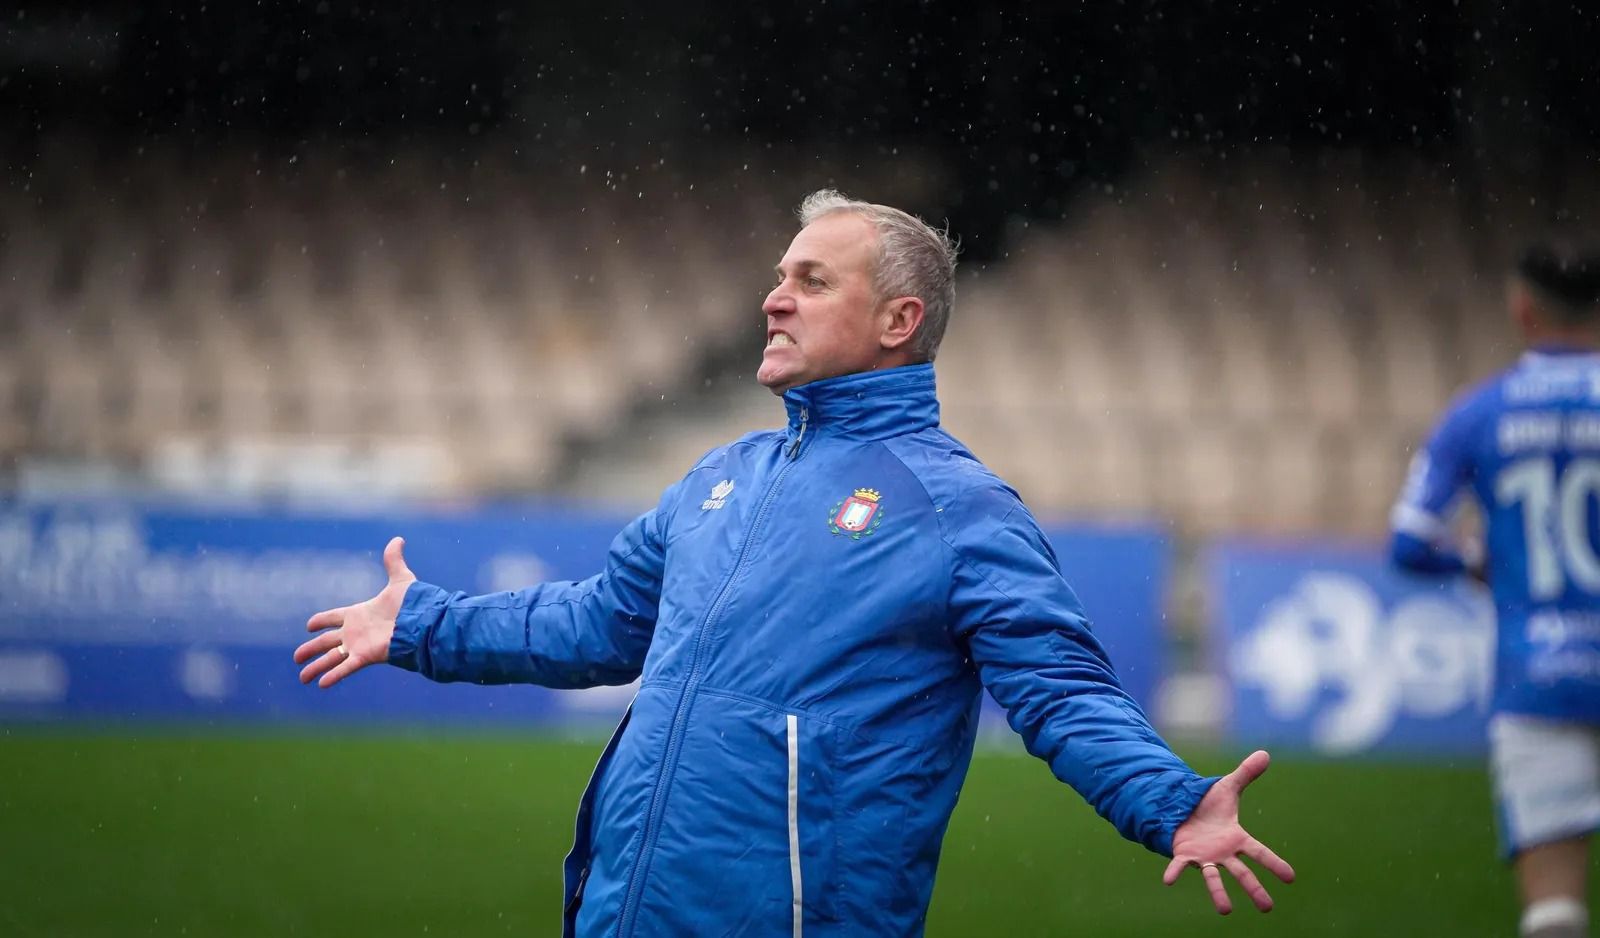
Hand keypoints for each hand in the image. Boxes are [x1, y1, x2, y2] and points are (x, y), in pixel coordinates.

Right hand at [293, 536, 416, 687]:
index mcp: (360, 613)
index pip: (334, 617)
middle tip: (296, 657)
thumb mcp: (400, 579)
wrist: (423, 622)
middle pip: (327, 642)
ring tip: (302, 677)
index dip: (322, 620)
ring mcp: (359, 645)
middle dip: (311, 649)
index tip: (308, 625)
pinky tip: (321, 684)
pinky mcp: (365, 656)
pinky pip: (345, 667)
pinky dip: (333, 675)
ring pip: (331, 658)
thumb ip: (394, 560)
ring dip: (316, 667)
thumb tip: (398, 538)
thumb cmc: (413, 603)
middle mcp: (356, 631)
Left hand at [1163, 749, 1294, 913]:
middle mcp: (1223, 853)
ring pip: (1213, 877)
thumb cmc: (1209, 805)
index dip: (1275, 864)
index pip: (1260, 852)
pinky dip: (1174, 871)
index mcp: (1237, 838)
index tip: (1290, 878)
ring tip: (1226, 911)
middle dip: (1254, 889)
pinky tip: (1168, 880)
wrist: (1182, 810)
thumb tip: (1265, 753)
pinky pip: (1179, 865)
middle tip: (1267, 908)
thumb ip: (1245, 774)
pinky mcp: (1184, 855)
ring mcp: (1204, 857)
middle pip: (1242, 872)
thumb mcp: (1227, 787)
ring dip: (1218, 893)